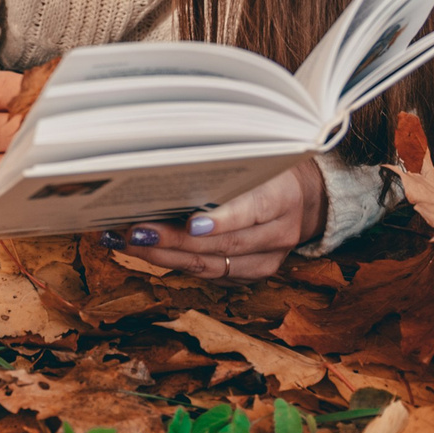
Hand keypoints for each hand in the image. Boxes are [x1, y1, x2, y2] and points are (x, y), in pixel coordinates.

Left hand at [101, 159, 326, 280]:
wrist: (303, 197)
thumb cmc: (266, 170)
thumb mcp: (256, 157)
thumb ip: (223, 162)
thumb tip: (168, 158)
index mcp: (283, 198)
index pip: (253, 211)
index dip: (223, 220)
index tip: (191, 224)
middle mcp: (279, 234)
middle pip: (224, 245)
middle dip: (175, 241)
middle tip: (136, 231)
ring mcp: (267, 260)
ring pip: (212, 266)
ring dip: (166, 257)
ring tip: (129, 243)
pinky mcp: (252, 275)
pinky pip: (210, 275)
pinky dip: (176, 265)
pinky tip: (146, 252)